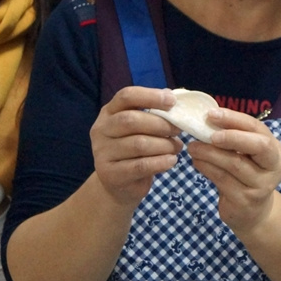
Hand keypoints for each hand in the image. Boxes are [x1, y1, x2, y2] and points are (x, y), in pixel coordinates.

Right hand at [90, 87, 182, 209]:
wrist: (118, 185)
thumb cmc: (135, 151)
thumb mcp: (141, 129)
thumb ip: (154, 112)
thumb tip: (175, 95)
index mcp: (109, 112)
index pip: (126, 96)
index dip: (150, 96)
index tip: (172, 101)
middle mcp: (101, 130)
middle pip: (131, 120)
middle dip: (161, 124)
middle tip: (178, 130)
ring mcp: (102, 153)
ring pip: (139, 144)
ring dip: (164, 145)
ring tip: (176, 147)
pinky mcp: (111, 174)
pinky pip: (140, 166)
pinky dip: (161, 162)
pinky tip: (171, 161)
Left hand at [187, 108, 280, 234]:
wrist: (253, 213)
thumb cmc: (246, 176)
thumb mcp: (247, 156)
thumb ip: (234, 138)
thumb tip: (207, 118)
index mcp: (274, 149)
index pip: (257, 128)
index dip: (234, 119)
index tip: (211, 114)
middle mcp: (273, 167)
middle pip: (258, 146)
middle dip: (232, 136)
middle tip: (208, 134)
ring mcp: (261, 186)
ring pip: (235, 164)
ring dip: (210, 152)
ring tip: (193, 147)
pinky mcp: (245, 200)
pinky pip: (222, 179)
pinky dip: (206, 168)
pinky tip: (197, 162)